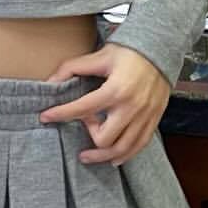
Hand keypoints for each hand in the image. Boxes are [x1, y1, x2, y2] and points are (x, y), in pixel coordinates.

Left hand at [39, 44, 170, 166]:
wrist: (161, 49)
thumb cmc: (130, 51)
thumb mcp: (100, 56)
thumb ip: (73, 68)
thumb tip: (51, 81)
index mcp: (116, 90)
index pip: (82, 109)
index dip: (60, 114)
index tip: (45, 117)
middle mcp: (131, 107)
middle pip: (104, 138)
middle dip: (89, 133)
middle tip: (86, 121)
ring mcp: (145, 116)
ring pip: (122, 149)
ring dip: (102, 155)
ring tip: (88, 156)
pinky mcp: (154, 120)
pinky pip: (139, 146)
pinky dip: (125, 155)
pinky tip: (113, 158)